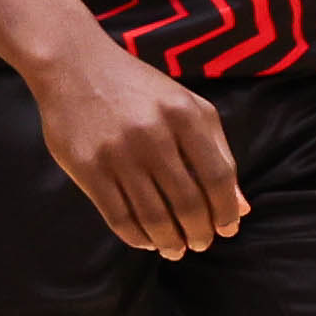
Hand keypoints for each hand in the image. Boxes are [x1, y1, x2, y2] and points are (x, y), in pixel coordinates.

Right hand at [30, 31, 247, 259]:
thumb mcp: (187, 108)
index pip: (218, 178)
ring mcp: (118, 153)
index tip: (227, 229)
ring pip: (153, 217)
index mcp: (185, 116)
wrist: (75, 66)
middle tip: (200, 244)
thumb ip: (218, 153)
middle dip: (199, 233)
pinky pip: (118, 217)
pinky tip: (147, 241)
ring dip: (169, 242)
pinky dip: (137, 237)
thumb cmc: (139, 89)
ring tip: (175, 249)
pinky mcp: (87, 168)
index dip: (226, 211)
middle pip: (187, 203)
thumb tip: (241, 208)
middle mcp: (153, 135)